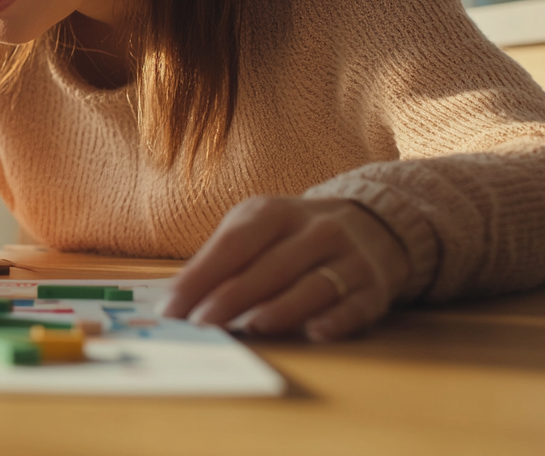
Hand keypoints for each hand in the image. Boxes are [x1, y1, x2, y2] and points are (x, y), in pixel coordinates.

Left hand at [160, 197, 410, 341]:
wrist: (369, 226)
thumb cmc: (290, 236)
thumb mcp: (255, 228)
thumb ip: (219, 259)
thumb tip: (176, 300)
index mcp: (275, 212)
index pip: (233, 245)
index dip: (200, 277)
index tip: (172, 308)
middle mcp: (315, 231)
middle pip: (269, 268)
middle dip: (231, 298)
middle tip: (201, 325)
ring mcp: (348, 259)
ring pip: (312, 286)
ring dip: (280, 309)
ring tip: (250, 327)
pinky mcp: (372, 290)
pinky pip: (353, 307)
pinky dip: (334, 320)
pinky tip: (314, 332)